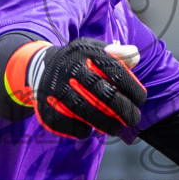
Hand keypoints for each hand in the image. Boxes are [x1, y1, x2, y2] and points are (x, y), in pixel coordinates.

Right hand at [27, 39, 146, 138]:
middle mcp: (70, 70)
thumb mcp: (92, 48)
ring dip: (106, 124)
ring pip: (88, 112)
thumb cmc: (76, 60)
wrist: (38, 66)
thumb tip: (135, 57)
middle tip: (133, 118)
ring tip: (117, 129)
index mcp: (85, 53)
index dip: (132, 88)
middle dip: (124, 110)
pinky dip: (82, 130)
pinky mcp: (47, 107)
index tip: (140, 99)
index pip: (116, 72)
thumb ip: (115, 54)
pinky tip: (90, 130)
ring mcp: (57, 90)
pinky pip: (69, 124)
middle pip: (104, 94)